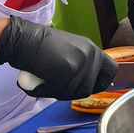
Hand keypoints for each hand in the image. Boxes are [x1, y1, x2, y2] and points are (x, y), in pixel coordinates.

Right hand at [0, 16, 117, 99]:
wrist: (23, 39)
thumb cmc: (41, 48)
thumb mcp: (70, 52)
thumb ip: (82, 66)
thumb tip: (91, 85)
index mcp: (93, 50)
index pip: (111, 71)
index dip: (101, 83)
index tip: (89, 87)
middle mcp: (91, 54)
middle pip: (89, 88)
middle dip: (70, 92)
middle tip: (54, 84)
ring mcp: (81, 61)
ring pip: (73, 93)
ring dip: (55, 92)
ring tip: (44, 80)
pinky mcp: (69, 68)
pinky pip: (59, 91)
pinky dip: (45, 91)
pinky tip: (38, 80)